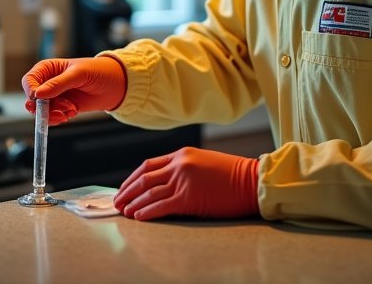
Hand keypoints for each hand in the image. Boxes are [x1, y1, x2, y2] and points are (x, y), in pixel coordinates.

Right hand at [22, 57, 126, 124]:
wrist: (115, 86)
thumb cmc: (98, 71)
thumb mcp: (78, 74)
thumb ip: (58, 84)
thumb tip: (38, 94)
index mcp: (48, 68)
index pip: (29, 81)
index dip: (31, 91)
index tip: (40, 99)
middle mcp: (48, 82)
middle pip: (32, 98)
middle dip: (43, 107)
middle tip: (57, 109)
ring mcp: (55, 97)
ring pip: (41, 111)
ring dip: (54, 114)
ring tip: (70, 109)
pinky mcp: (62, 108)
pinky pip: (52, 117)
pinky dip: (59, 118)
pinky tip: (72, 112)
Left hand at [113, 147, 259, 220]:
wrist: (253, 181)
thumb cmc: (233, 175)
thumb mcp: (204, 162)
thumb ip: (183, 168)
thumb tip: (163, 183)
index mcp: (181, 154)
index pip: (148, 165)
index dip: (132, 178)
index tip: (124, 188)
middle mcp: (179, 165)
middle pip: (144, 178)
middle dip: (127, 191)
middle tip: (117, 202)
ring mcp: (183, 181)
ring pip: (149, 192)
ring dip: (134, 203)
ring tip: (124, 212)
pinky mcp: (189, 198)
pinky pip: (161, 206)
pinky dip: (147, 212)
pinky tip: (139, 217)